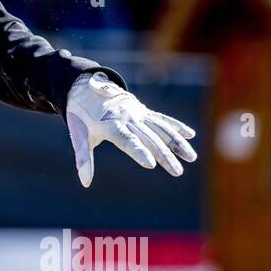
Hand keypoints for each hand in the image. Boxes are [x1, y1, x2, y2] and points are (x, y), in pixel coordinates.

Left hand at [65, 71, 196, 187]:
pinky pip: (161, 119)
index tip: (151, 163)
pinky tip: (190, 135)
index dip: (138, 151)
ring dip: (176, 143)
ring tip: (191, 158)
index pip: (127, 140)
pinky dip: (175, 126)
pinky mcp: (143, 111)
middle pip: (149, 138)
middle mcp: (127, 118)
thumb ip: (84, 158)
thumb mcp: (78, 135)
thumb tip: (85, 183)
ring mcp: (138, 113)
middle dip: (164, 155)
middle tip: (177, 172)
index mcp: (110, 125)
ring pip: (161, 129)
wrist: (86, 87)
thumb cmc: (81, 116)